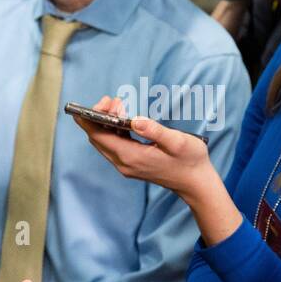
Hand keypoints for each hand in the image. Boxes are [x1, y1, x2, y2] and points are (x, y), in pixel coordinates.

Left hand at [74, 97, 216, 199]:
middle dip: (98, 117)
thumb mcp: (177, 142)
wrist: (195, 182)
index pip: (100, 137)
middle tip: (110, 99)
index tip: (85, 106)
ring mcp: (126, 165)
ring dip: (105, 123)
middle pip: (99, 139)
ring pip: (105, 142)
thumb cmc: (190, 160)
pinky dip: (113, 130)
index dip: (89, 121)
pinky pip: (114, 145)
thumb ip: (155, 131)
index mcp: (131, 157)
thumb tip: (136, 120)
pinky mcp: (131, 164)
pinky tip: (121, 118)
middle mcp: (124, 163)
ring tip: (117, 104)